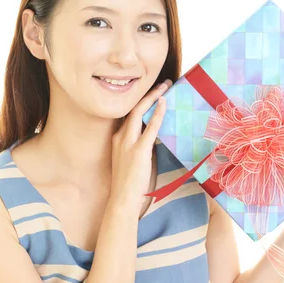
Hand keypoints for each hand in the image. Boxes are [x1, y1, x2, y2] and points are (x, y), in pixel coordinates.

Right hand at [109, 78, 172, 204]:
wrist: (122, 200)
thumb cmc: (130, 183)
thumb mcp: (133, 158)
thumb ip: (142, 145)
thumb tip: (156, 133)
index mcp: (117, 138)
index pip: (129, 114)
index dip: (142, 101)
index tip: (154, 92)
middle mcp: (120, 137)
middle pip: (133, 108)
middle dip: (148, 93)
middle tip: (163, 83)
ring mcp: (128, 143)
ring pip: (138, 112)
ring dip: (153, 97)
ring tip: (166, 87)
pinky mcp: (138, 151)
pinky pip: (150, 127)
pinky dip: (158, 113)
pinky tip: (164, 103)